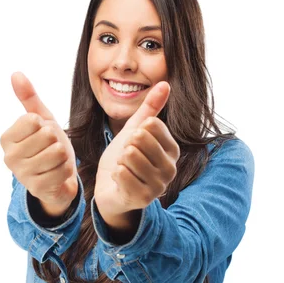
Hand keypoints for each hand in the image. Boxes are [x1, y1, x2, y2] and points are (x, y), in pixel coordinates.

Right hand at [0, 72, 77, 208]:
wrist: (57, 179)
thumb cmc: (47, 147)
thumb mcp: (41, 120)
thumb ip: (29, 98)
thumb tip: (16, 74)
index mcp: (6, 138)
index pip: (33, 120)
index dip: (45, 125)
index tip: (42, 135)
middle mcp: (9, 157)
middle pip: (47, 135)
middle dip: (56, 141)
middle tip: (51, 150)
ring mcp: (22, 175)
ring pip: (57, 152)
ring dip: (63, 156)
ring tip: (56, 161)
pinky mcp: (37, 188)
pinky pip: (62, 170)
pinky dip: (66, 170)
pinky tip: (58, 174)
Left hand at [94, 81, 179, 215]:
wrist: (110, 188)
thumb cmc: (125, 158)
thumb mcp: (135, 130)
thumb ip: (150, 109)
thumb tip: (165, 83)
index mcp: (173, 150)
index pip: (152, 125)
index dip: (135, 130)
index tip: (134, 142)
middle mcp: (171, 168)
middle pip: (140, 139)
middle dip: (126, 146)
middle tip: (127, 157)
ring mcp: (159, 185)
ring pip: (129, 156)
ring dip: (120, 161)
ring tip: (124, 168)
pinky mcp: (144, 198)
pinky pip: (122, 173)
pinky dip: (115, 174)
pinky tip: (120, 180)